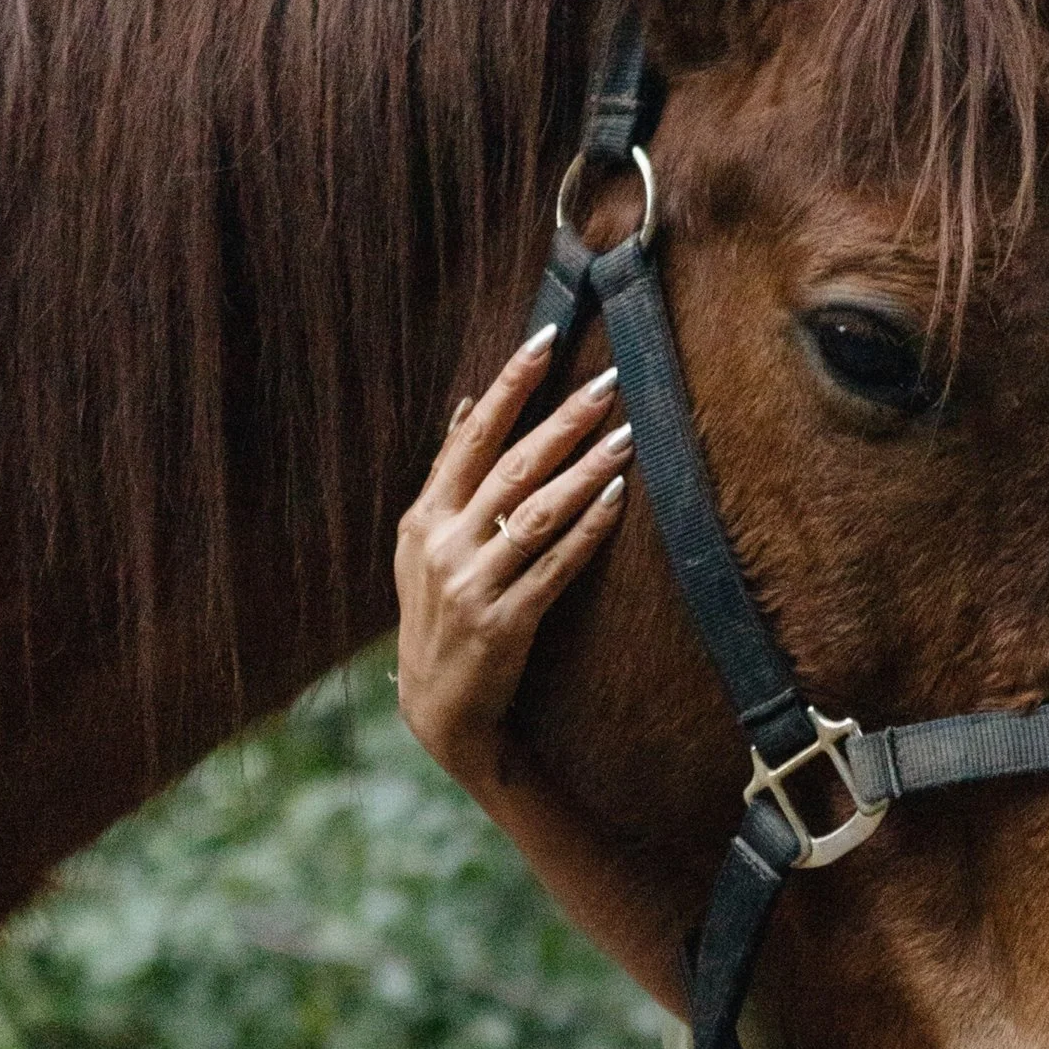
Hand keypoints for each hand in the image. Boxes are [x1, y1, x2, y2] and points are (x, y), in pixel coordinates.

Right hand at [395, 327, 629, 792]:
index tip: (545, 339)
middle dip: (562, 420)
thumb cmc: (443, 617)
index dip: (510, 385)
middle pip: (510, 466)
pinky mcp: (504, 623)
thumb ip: (449, 478)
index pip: (471, 437)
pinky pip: (555, 565)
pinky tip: (618, 497)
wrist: (439, 709)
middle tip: (608, 382)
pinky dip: (588, 529)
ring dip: (585, 470)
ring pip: (536, 512)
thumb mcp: (426, 546)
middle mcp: (442, 545)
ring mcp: (471, 585)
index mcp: (423, 519)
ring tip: (626, 434)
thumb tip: (470, 406)